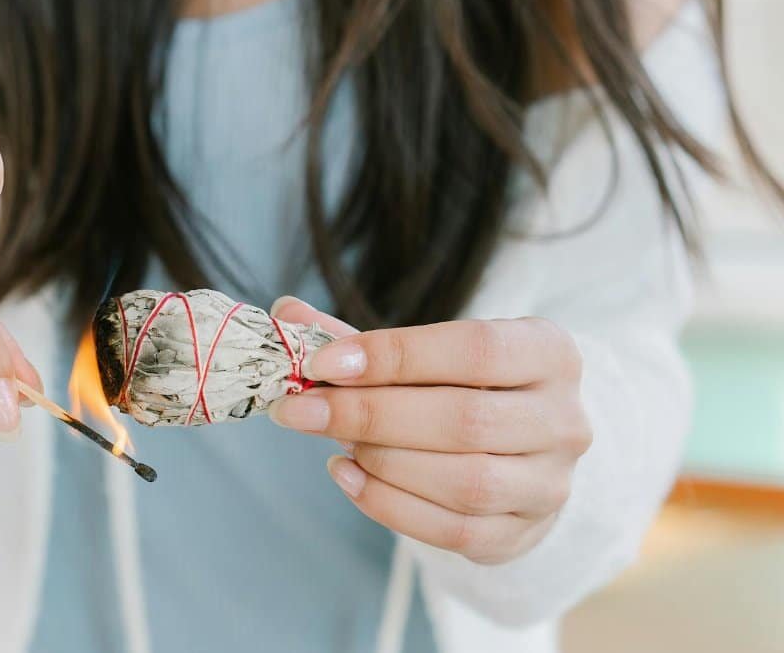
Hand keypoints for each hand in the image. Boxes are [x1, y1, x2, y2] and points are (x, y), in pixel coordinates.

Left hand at [268, 297, 590, 563]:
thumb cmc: (458, 387)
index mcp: (549, 353)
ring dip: (380, 461)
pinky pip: (450, 529)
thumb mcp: (419, 352)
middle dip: (369, 414)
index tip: (323, 362)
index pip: (475, 351)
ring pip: (463, 481)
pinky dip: (387, 504)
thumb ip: (356, 337)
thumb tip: (286, 315)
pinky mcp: (521, 533)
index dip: (394, 356)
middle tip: (301, 408)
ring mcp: (549, 484)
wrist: (514, 450)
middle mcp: (564, 420)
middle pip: (464, 420)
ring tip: (332, 440)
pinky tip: (347, 475)